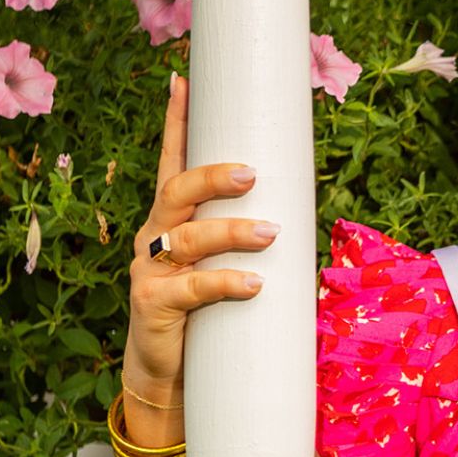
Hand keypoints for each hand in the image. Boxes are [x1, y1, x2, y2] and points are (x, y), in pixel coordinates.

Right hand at [119, 73, 278, 445]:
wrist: (174, 375)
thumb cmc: (212, 307)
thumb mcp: (229, 261)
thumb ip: (253, 232)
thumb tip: (307, 206)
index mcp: (175, 215)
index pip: (173, 159)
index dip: (176, 121)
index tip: (181, 81)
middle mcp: (157, 233)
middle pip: (178, 189)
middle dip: (214, 176)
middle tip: (252, 173)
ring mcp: (150, 269)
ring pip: (189, 236)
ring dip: (233, 231)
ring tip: (271, 232)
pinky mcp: (153, 305)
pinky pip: (192, 287)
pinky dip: (228, 282)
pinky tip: (256, 283)